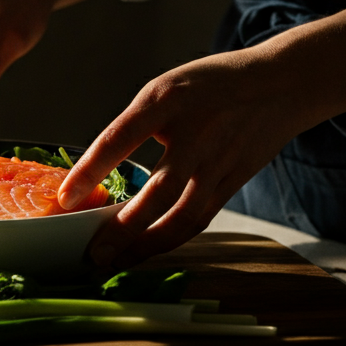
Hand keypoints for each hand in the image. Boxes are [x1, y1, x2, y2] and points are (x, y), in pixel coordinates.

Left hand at [57, 0, 345, 267]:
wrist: (281, 83)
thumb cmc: (209, 85)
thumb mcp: (166, 89)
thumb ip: (135, 126)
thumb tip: (96, 172)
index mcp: (167, 100)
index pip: (119, 138)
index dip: (90, 171)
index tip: (64, 198)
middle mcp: (194, 134)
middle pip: (156, 192)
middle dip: (122, 229)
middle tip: (91, 253)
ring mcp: (218, 162)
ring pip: (181, 216)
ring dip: (146, 245)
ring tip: (115, 263)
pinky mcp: (233, 182)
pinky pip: (199, 219)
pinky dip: (171, 239)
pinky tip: (147, 252)